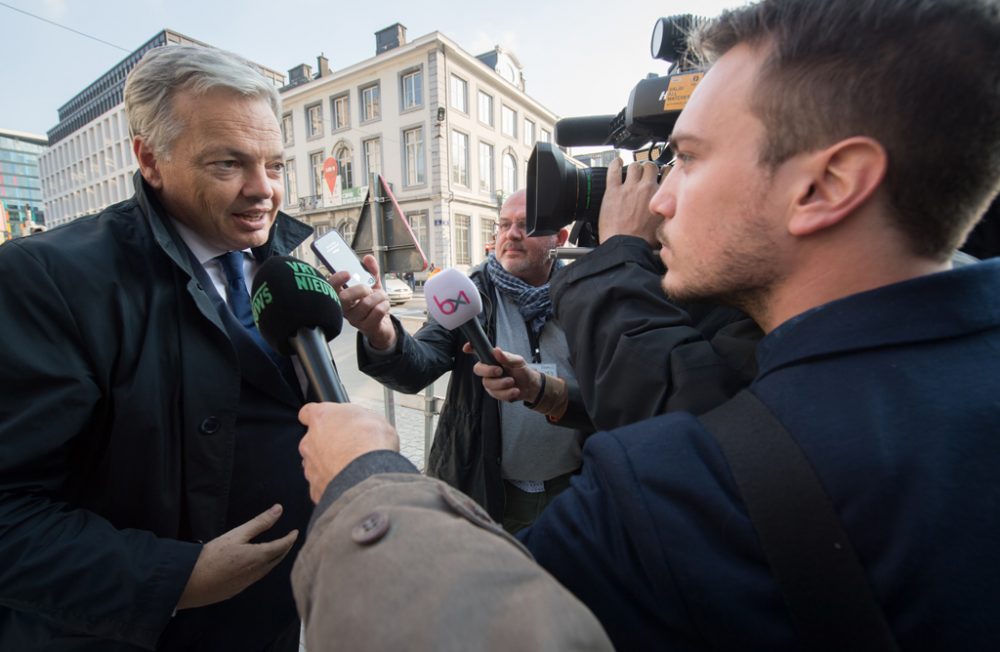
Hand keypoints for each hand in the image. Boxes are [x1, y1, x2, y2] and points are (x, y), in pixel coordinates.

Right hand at [177, 504, 297, 609]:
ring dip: (274, 559)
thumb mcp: (237, 534)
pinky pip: (256, 577)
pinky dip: (262, 568)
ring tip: (276, 550)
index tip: (295, 532)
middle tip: (288, 540)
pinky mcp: (237, 590)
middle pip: (277, 559)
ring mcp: (247, 583)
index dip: (290, 539)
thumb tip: (279, 509)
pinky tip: (256, 565)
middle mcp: (257, 572)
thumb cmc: (212, 556)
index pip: (282, 546)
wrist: (190, 583)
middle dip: (285, 548)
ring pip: (267, 570)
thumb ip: (260, 522)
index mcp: (258, 557)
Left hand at [298, 402, 399, 502]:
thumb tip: (364, 422)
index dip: (319, 417)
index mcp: (321, 419)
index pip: (308, 412)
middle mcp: (309, 442)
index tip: (326, 420)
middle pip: (311, 441)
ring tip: (351, 468)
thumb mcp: (372, 417)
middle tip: (348, 447)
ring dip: (329, 464)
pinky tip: (348, 483)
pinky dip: (332, 484)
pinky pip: (322, 484)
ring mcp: (310, 466)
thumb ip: (358, 418)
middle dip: (327, 444)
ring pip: (315, 464)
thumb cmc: (370, 443)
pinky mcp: (316, 488)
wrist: (368, 475)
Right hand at [331, 255, 395, 349]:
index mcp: (341, 296)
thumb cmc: (372, 303)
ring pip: (366, 303)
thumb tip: (368, 258)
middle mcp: (344, 309)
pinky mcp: (367, 327)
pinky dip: (385, 305)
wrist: (382, 324)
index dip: (336, 280)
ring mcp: (355, 319)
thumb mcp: (372, 285)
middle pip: (344, 298)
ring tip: (381, 297)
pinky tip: (384, 306)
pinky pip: (377, 311)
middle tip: (369, 289)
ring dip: (379, 296)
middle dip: (360, 289)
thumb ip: (370, 271)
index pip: (330, 288)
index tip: (347, 273)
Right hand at [465, 344, 542, 402]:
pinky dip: (507, 393)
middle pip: (477, 369)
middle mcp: (488, 369)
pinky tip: (514, 390)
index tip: (467, 348)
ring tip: (512, 382)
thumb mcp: (517, 361)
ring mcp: (490, 381)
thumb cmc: (522, 370)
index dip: (470, 348)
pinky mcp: (494, 393)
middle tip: (500, 371)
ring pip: (487, 384)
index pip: (478, 352)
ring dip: (502, 384)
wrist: (529, 386)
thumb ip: (506, 357)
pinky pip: (495, 394)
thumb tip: (496, 350)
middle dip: (488, 371)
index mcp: (492, 359)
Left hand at [598, 158, 662, 245]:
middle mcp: (646, 188)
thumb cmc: (644, 242)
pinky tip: (616, 162)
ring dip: (634, 167)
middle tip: (645, 174)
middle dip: (648, 168)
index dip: (664, 172)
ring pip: (634, 166)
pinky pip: (614, 170)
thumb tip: (673, 208)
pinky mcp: (613, 191)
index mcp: (661, 196)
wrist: (626, 247)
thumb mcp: (665, 225)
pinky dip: (615, 163)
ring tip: (631, 171)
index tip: (661, 174)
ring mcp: (629, 188)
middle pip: (650, 166)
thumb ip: (669, 211)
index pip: (667, 173)